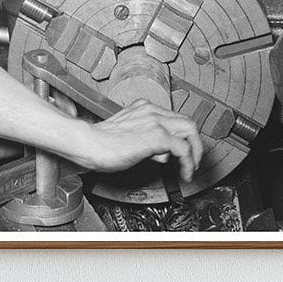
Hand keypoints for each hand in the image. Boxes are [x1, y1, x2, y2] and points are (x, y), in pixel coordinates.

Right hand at [76, 100, 204, 180]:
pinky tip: (183, 173)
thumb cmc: (99, 143)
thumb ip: (145, 139)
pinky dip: (188, 162)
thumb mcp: (127, 136)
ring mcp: (155, 121)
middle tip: (191, 162)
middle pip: (187, 122)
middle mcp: (151, 110)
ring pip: (190, 131)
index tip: (181, 154)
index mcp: (144, 108)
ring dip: (195, 153)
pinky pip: (183, 148)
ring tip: (189, 169)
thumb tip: (159, 153)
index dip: (182, 138)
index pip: (174, 119)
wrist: (87, 143)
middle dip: (194, 145)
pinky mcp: (156, 135)